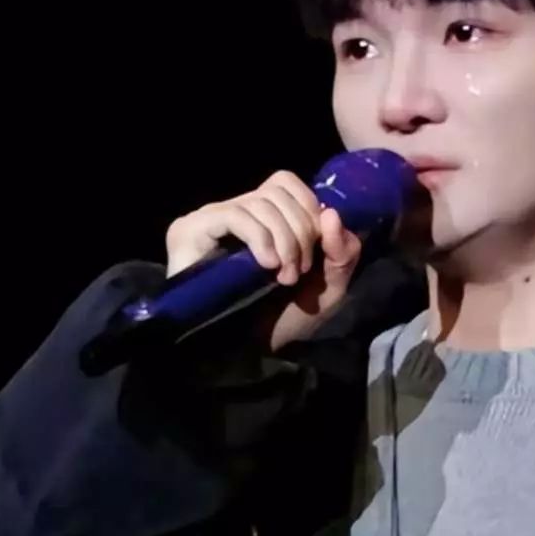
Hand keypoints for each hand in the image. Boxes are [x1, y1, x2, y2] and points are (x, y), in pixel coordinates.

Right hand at [164, 169, 362, 350]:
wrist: (246, 353)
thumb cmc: (283, 321)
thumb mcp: (327, 289)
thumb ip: (341, 252)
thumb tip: (330, 212)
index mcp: (267, 217)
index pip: (287, 183)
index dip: (308, 208)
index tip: (316, 251)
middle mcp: (238, 211)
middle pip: (278, 190)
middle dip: (301, 231)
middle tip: (297, 272)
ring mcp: (214, 219)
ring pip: (259, 202)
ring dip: (284, 241)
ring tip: (283, 277)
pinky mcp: (192, 230)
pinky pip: (234, 215)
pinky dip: (259, 238)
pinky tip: (265, 265)